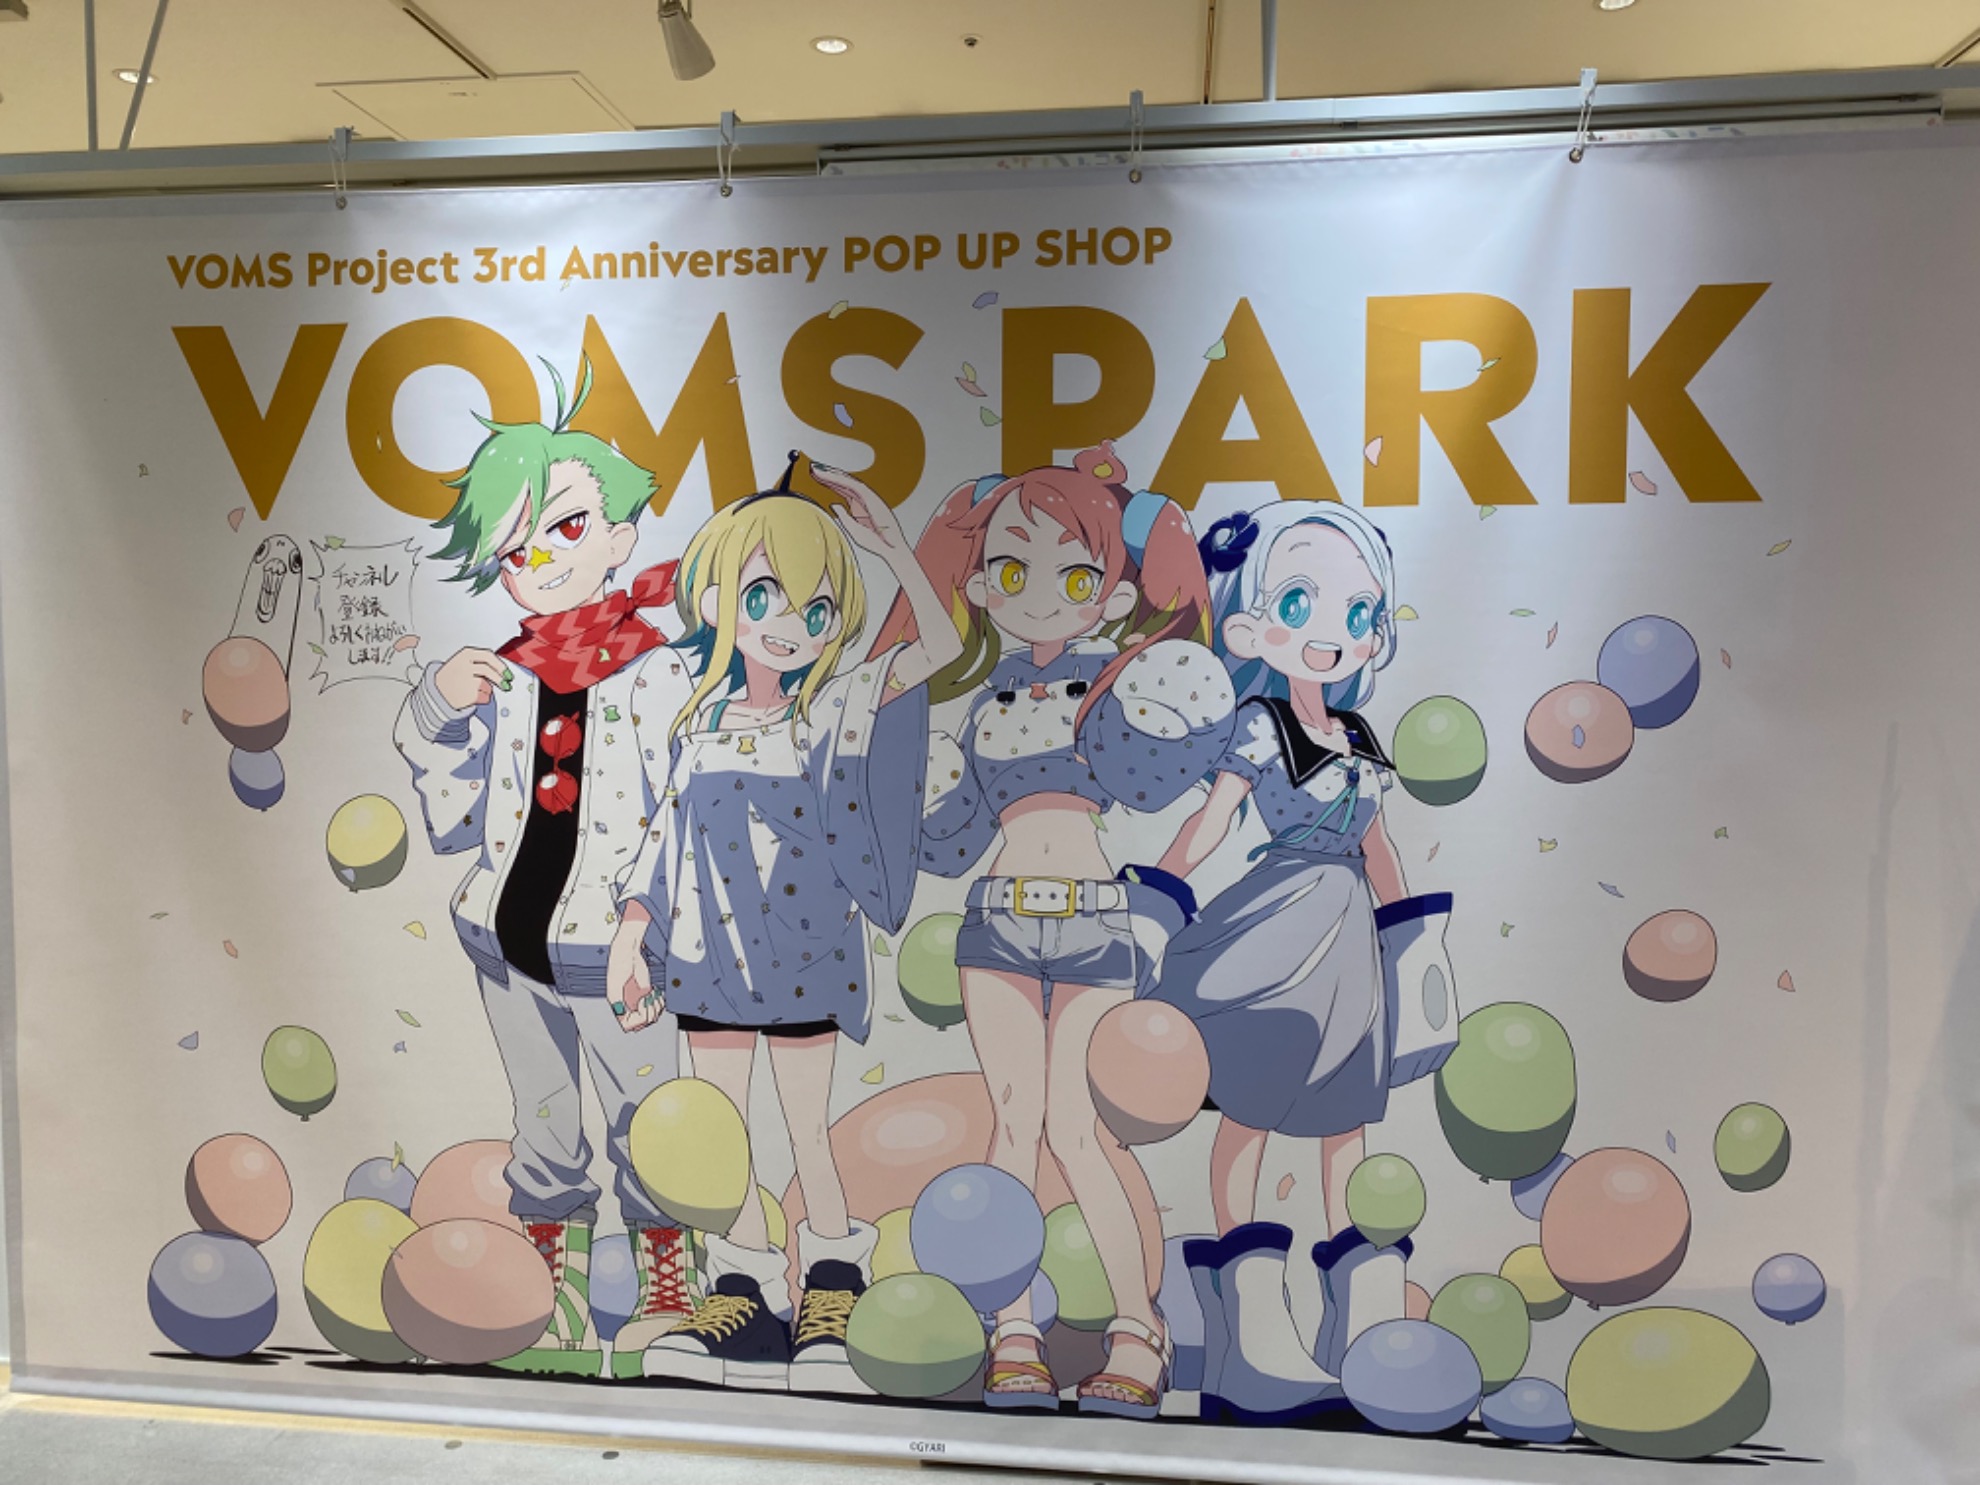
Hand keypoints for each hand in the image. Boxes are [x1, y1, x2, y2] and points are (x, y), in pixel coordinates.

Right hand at [434, 646, 509, 709]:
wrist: (436, 691)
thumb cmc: (453, 676)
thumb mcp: (463, 662)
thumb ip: (482, 662)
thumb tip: (504, 671)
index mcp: (465, 654)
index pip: (488, 656)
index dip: (500, 665)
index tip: (507, 673)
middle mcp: (465, 665)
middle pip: (489, 671)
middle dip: (500, 679)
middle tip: (506, 685)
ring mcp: (467, 680)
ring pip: (488, 686)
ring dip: (487, 689)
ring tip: (473, 690)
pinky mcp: (470, 694)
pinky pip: (485, 697)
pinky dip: (483, 698)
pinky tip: (471, 696)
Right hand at [608, 913, 662, 1032]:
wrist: (628, 952)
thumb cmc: (620, 964)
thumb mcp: (616, 983)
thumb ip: (618, 1000)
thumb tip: (622, 1015)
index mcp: (619, 1005)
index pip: (629, 1025)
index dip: (638, 1019)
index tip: (642, 1004)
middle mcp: (629, 1005)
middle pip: (642, 1023)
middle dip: (649, 1012)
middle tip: (648, 998)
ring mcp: (638, 1000)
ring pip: (651, 1017)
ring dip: (656, 1008)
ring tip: (654, 995)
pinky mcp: (646, 994)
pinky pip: (655, 1007)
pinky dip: (660, 1003)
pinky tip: (657, 993)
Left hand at [813, 463, 907, 559]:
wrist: (892, 548)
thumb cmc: (876, 542)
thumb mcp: (854, 531)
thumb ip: (844, 518)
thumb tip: (834, 505)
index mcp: (858, 507)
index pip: (841, 489)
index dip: (828, 481)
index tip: (815, 475)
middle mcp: (862, 500)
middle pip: (843, 483)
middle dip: (827, 475)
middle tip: (813, 467)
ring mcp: (867, 498)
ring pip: (847, 482)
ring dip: (831, 474)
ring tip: (816, 469)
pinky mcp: (871, 498)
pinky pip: (853, 486)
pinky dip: (840, 480)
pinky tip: (828, 476)